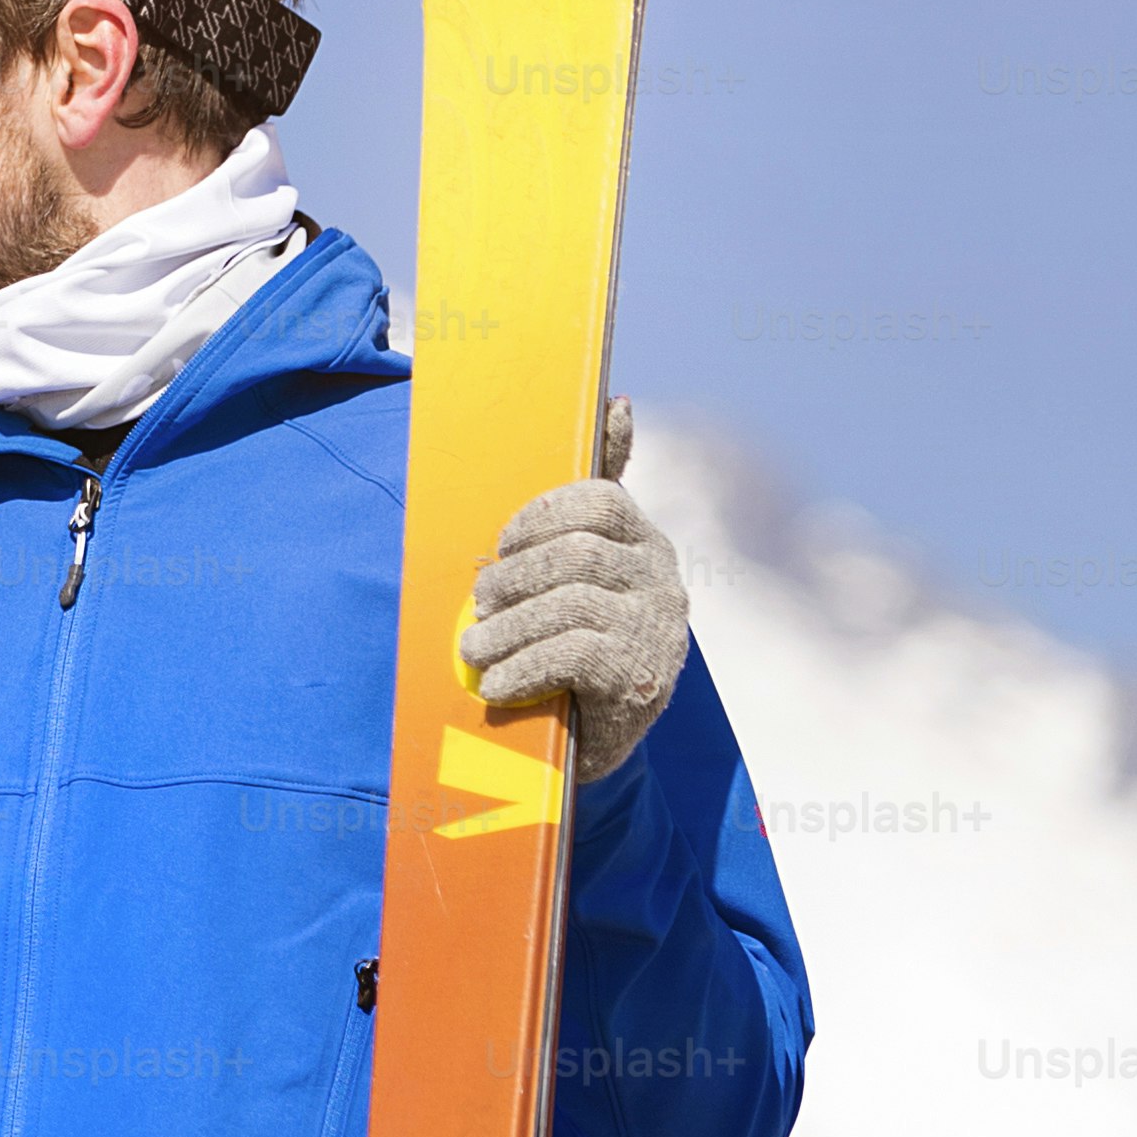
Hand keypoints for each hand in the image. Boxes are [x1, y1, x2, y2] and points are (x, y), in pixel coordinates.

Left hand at [464, 403, 690, 780]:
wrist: (594, 735)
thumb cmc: (579, 632)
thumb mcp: (582, 562)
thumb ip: (595, 488)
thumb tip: (619, 401)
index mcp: (643, 541)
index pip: (599, 500)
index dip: (538, 518)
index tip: (502, 546)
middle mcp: (662, 579)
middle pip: (576, 553)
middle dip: (512, 578)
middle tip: (478, 605)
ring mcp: (658, 629)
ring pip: (569, 604)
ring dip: (506, 629)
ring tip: (474, 649)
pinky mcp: (643, 678)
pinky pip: (573, 655)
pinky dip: (523, 669)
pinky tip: (498, 686)